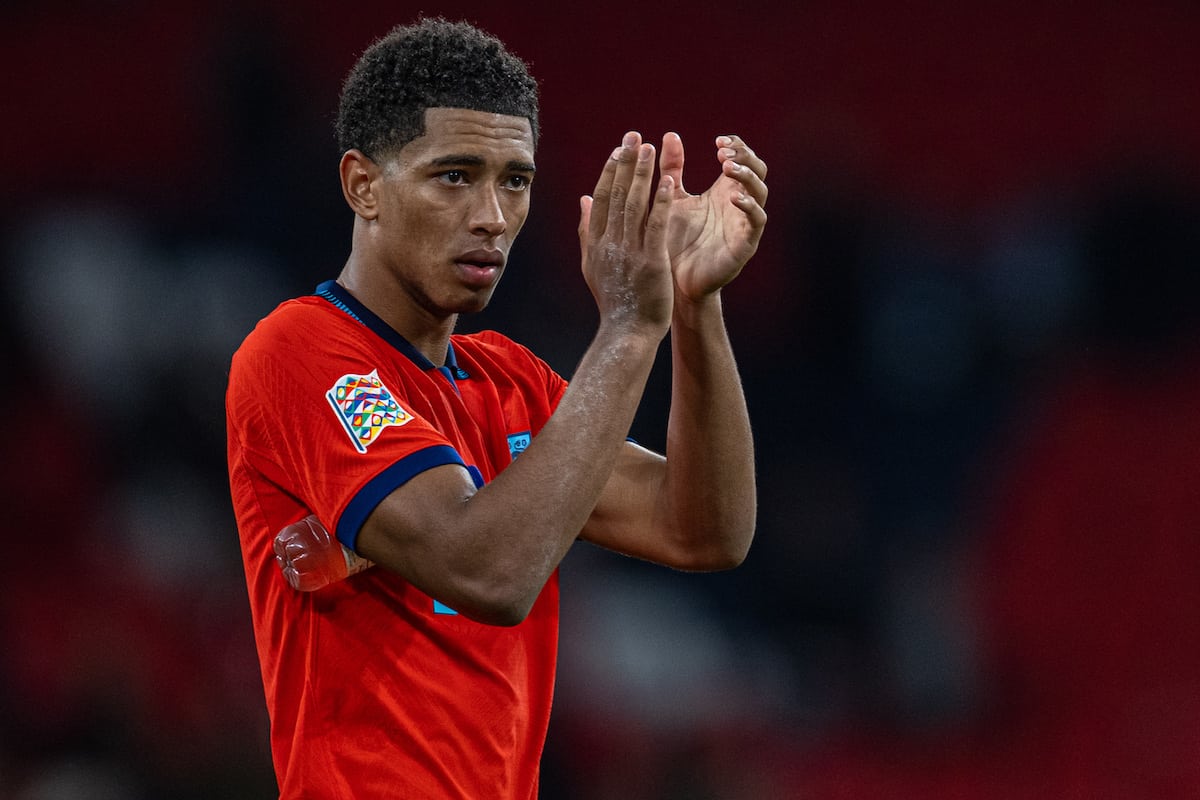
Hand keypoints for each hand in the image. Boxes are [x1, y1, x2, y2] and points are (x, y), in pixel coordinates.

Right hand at [578, 131, 675, 335]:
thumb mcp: (591, 265)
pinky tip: (668, 182)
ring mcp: (629, 252)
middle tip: (634, 136)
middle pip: (616, 195)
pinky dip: (661, 202)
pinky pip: (655, 226)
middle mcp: (609, 243)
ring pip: (634, 205)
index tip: (618, 149)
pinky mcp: (651, 262)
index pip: (601, 198)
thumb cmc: (613, 301)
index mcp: (596, 242)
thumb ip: (587, 230)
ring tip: (650, 149)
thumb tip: (582, 199)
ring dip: (642, 174)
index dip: (609, 171)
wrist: (626, 332)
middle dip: (625, 163)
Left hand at [659, 133, 767, 300]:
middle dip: (745, 156)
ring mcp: (744, 223)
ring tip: (728, 167)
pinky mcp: (746, 244)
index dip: (736, 146)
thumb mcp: (671, 198)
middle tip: (724, 152)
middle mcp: (739, 203)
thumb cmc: (674, 240)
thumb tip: (669, 135)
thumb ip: (671, 168)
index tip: (719, 141)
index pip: (742, 158)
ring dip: (747, 176)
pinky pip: (756, 221)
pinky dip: (749, 206)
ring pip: (761, 192)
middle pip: (757, 169)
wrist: (673, 282)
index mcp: (724, 190)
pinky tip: (733, 197)